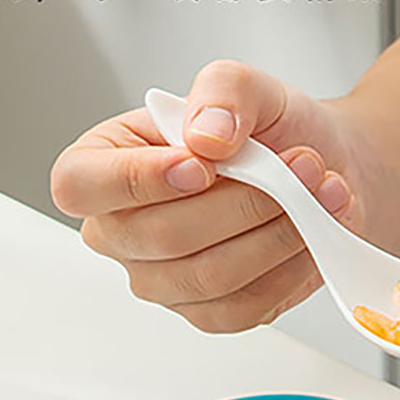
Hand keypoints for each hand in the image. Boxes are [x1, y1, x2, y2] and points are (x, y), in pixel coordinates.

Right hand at [50, 59, 364, 332]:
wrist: (316, 168)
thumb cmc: (267, 129)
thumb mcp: (248, 86)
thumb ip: (223, 92)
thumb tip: (207, 136)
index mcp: (103, 165)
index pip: (79, 185)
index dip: (134, 181)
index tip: (200, 166)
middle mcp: (120, 231)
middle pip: (160, 236)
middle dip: (242, 202)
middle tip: (301, 164)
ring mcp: (159, 280)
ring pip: (208, 275)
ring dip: (276, 233)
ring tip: (320, 190)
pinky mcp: (205, 313)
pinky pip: (242, 306)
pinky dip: (288, 268)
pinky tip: (311, 232)